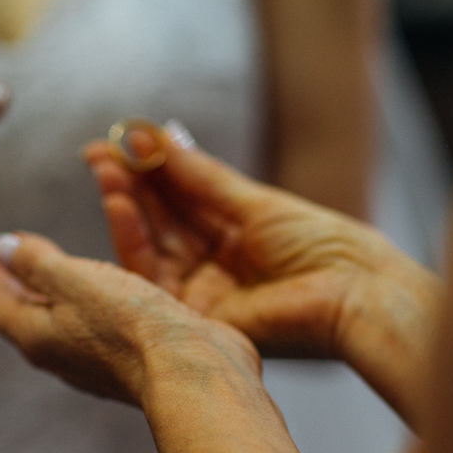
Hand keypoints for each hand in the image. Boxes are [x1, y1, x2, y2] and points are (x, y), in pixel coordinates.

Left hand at [0, 232, 259, 405]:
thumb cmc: (130, 325)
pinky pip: (96, 324)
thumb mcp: (75, 282)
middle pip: (27, 315)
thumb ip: (36, 264)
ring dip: (53, 291)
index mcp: (37, 337)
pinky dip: (89, 300)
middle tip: (11, 256)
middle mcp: (62, 355)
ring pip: (63, 321)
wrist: (193, 371)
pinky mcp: (131, 359)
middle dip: (17, 283)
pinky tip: (106, 290)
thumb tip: (1, 249)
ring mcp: (97, 361)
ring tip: (55, 266)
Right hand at [83, 123, 440, 426]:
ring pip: (150, 244)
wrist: (352, 293)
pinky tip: (118, 204)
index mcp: (235, 234)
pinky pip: (151, 276)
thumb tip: (159, 137)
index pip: (181, 197)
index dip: (149, 168)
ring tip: (106, 169)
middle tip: (100, 151)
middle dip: (129, 183)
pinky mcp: (194, 315)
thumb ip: (201, 176)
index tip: (119, 138)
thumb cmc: (322, 245)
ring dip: (125, 205)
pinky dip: (132, 238)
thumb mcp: (254, 201)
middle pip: (160, 219)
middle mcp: (214, 263)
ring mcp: (202, 290)